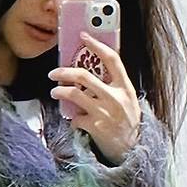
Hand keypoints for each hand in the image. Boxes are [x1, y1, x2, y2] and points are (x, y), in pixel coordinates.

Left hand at [48, 32, 141, 165]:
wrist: (133, 150)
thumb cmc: (128, 123)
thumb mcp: (128, 100)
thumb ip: (113, 86)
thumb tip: (90, 72)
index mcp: (126, 87)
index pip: (112, 59)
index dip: (97, 45)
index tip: (83, 36)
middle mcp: (116, 97)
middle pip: (84, 76)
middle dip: (64, 72)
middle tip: (53, 73)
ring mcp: (105, 112)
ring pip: (74, 94)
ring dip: (59, 92)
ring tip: (55, 92)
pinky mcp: (95, 126)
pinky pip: (75, 118)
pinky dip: (72, 119)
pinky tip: (76, 121)